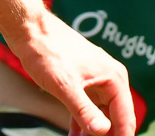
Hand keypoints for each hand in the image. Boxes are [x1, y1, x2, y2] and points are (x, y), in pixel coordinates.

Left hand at [5, 10, 135, 135]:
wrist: (28, 29)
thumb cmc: (47, 51)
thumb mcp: (65, 85)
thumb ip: (84, 111)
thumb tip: (103, 131)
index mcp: (114, 78)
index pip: (125, 118)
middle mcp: (110, 79)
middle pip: (114, 119)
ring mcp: (96, 80)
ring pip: (100, 115)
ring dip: (92, 133)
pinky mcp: (81, 82)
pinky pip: (86, 108)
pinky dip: (81, 123)